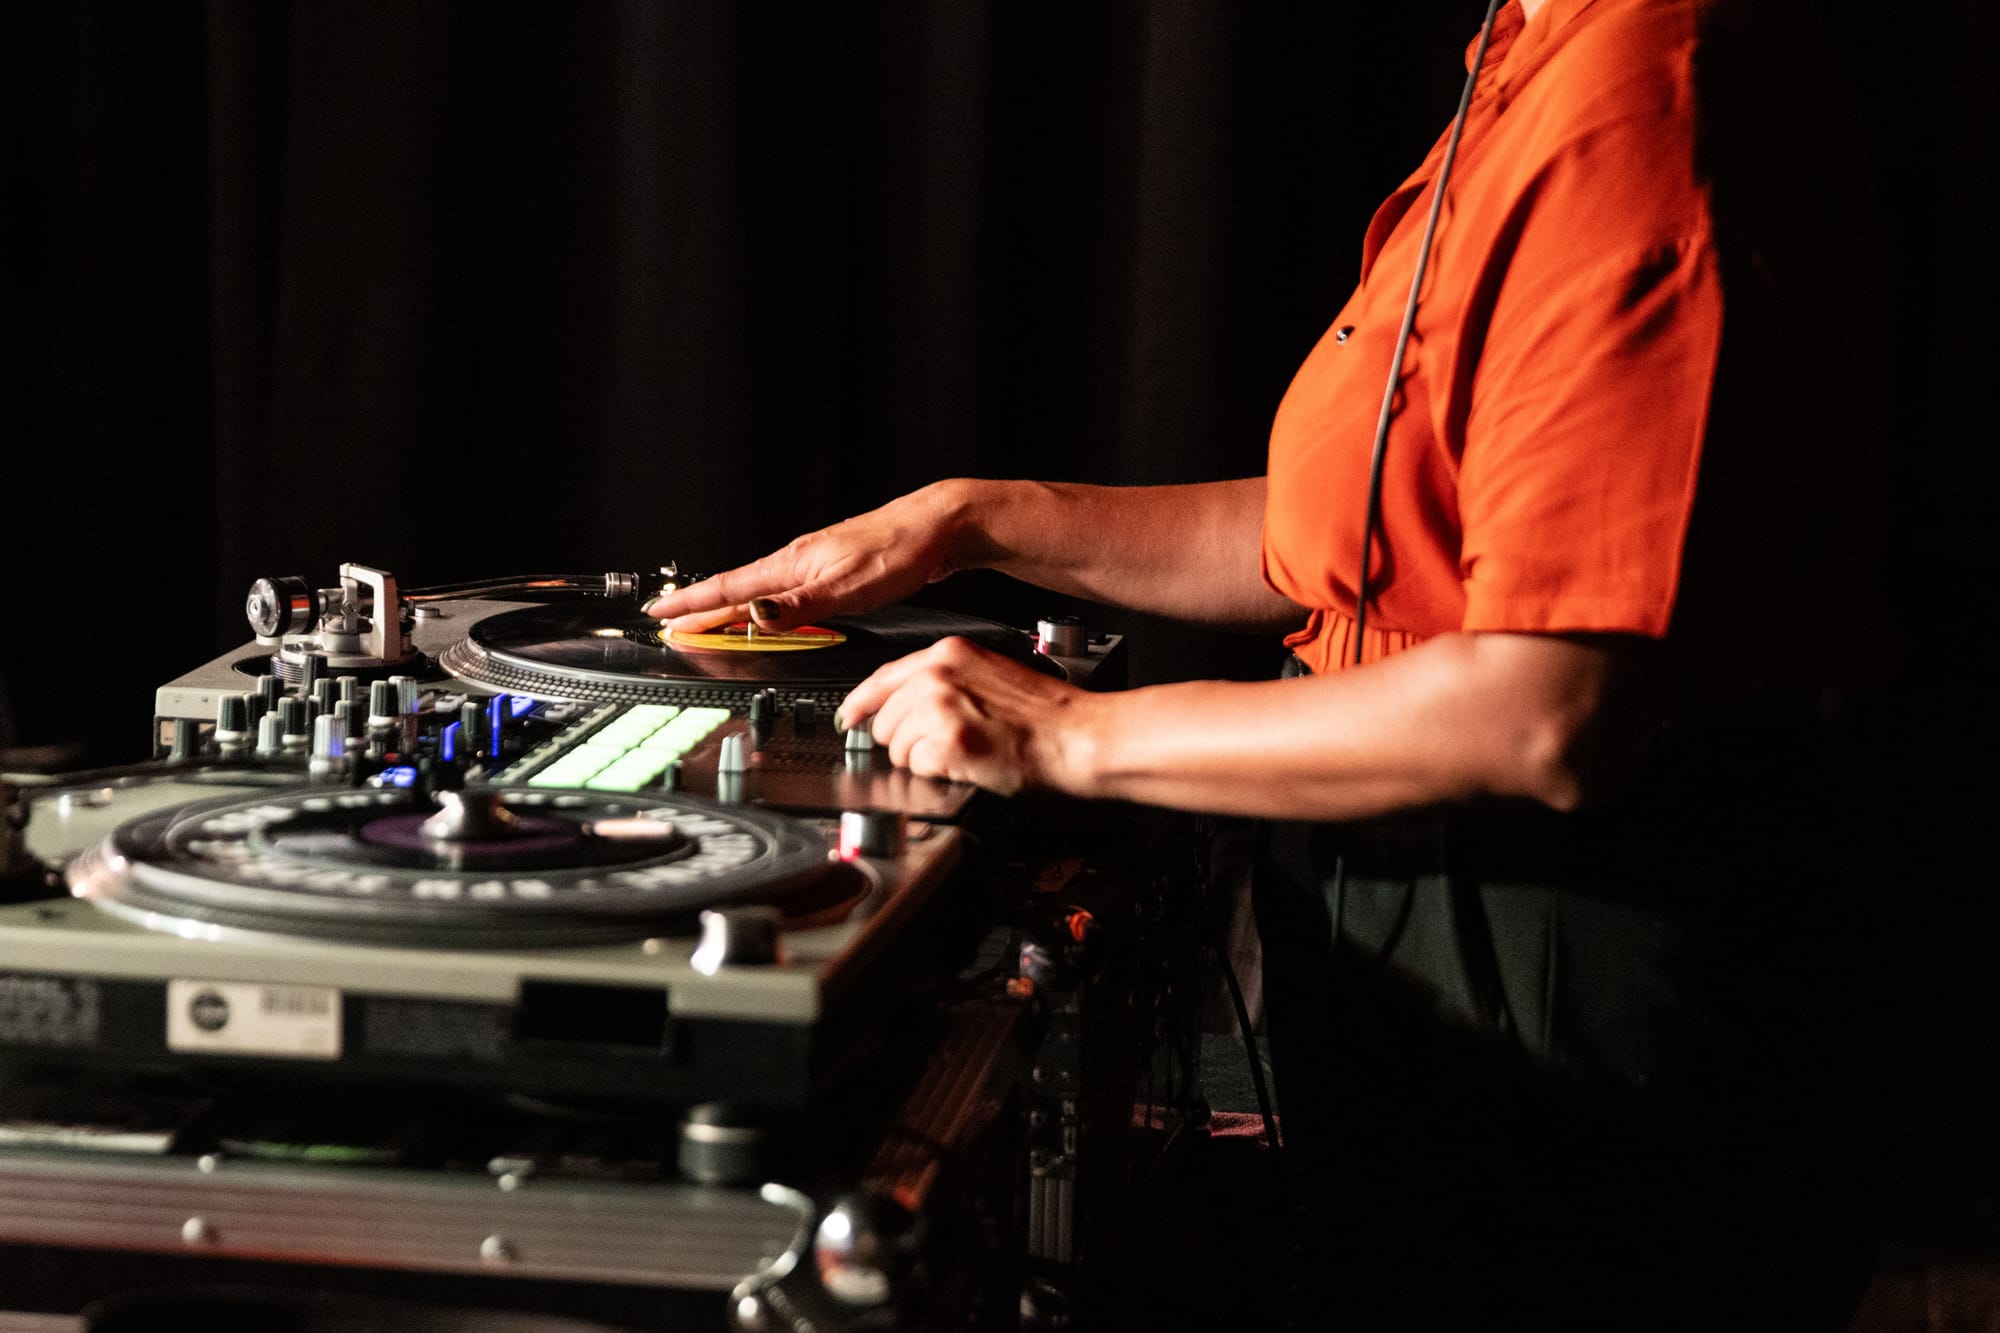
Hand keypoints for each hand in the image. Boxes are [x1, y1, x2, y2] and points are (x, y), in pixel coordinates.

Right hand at [643, 482, 974, 632]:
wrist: (938, 525)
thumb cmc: (900, 551)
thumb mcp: (848, 588)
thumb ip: (800, 606)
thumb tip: (756, 617)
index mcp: (792, 565)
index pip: (729, 588)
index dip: (692, 604)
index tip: (660, 613)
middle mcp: (796, 560)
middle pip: (736, 589)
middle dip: (699, 607)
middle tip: (670, 622)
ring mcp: (813, 562)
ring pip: (758, 588)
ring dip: (727, 605)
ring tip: (705, 620)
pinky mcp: (832, 567)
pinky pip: (782, 588)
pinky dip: (762, 602)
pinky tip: (768, 608)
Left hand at [837, 637, 1097, 796]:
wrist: (1079, 736)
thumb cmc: (1046, 714)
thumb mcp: (989, 674)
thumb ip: (942, 681)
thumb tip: (903, 704)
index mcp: (948, 653)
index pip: (880, 678)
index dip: (861, 704)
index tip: (850, 718)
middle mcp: (937, 674)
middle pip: (883, 718)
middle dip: (903, 740)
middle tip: (942, 746)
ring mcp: (940, 707)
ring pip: (896, 746)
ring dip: (921, 759)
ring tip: (961, 753)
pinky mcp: (947, 742)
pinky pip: (915, 768)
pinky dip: (935, 774)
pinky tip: (965, 764)